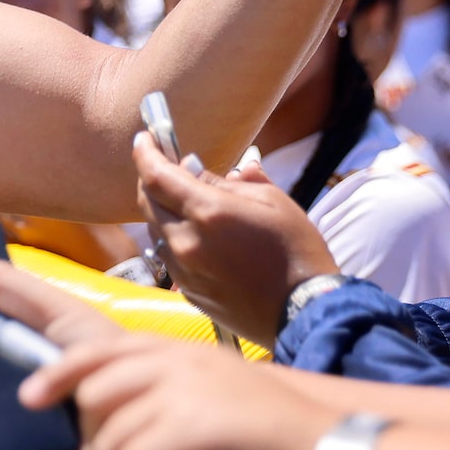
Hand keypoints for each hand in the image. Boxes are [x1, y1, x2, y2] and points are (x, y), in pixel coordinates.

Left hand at [0, 322, 334, 449]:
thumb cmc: (277, 443)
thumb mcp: (215, 400)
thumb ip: (164, 403)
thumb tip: (112, 434)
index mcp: (177, 353)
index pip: (98, 351)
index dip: (59, 372)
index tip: (30, 396)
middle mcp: (171, 362)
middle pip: (91, 405)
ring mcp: (176, 393)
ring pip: (106, 448)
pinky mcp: (183, 431)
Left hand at [134, 135, 335, 343]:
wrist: (304, 311)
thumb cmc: (296, 252)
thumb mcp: (272, 202)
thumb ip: (230, 182)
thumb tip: (198, 169)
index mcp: (208, 213)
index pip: (156, 177)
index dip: (145, 153)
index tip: (145, 138)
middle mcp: (186, 242)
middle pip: (148, 202)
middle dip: (151, 178)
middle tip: (166, 164)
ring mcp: (183, 271)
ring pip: (155, 229)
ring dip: (162, 209)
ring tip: (185, 198)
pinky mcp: (188, 292)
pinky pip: (167, 256)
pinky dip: (172, 236)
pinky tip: (195, 232)